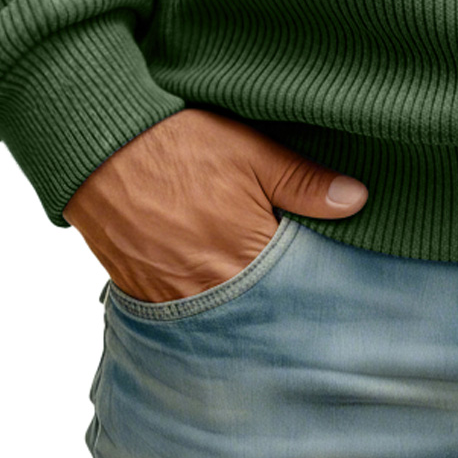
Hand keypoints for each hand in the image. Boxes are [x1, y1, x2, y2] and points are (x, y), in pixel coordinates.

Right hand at [63, 107, 368, 301]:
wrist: (99, 146)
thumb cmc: (179, 143)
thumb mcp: (251, 151)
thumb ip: (304, 182)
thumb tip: (358, 201)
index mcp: (243, 255)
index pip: (295, 285)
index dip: (312, 276)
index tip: (331, 272)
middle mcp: (207, 289)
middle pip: (258, 308)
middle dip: (278, 298)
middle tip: (296, 287)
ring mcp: (170, 298)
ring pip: (221, 313)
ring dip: (240, 300)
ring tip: (256, 283)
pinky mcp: (141, 292)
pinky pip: (182, 311)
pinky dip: (202, 300)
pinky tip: (214, 282)